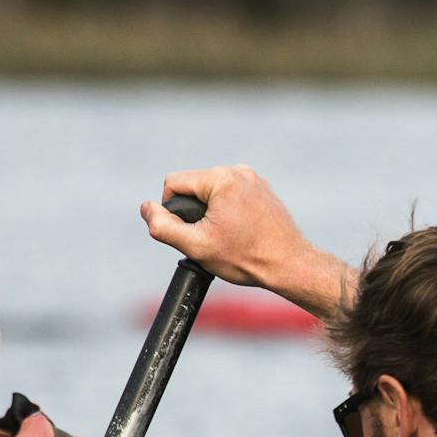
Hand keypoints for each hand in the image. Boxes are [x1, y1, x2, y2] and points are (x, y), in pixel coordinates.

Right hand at [141, 165, 308, 289]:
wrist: (289, 266)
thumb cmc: (245, 258)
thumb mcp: (196, 246)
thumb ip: (164, 226)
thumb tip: (147, 208)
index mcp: (220, 178)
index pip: (173, 183)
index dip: (172, 210)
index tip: (190, 233)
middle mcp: (238, 171)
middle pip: (194, 187)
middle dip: (195, 212)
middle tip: (212, 239)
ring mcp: (253, 179)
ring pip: (213, 192)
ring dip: (212, 213)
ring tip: (229, 237)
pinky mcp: (263, 190)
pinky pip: (232, 196)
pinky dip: (230, 212)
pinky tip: (242, 233)